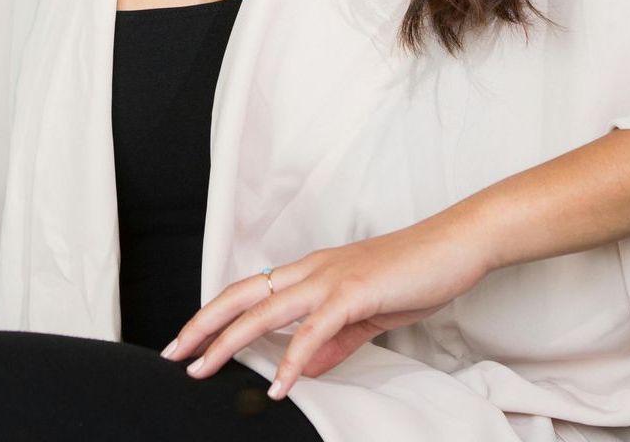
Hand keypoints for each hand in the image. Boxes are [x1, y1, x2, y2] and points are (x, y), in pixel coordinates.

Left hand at [159, 214, 490, 399]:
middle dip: (204, 325)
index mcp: (313, 271)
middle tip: (174, 354)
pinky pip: (314, 330)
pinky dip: (291, 360)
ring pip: (265, 310)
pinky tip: (277, 385)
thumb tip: (307, 368)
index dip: (216, 313)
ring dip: (229, 341)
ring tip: (204, 369)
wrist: (454, 244)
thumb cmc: (414, 273)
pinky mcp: (354, 292)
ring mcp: (330, 278)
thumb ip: (335, 340)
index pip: (251, 291)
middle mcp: (312, 269)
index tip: (191, 340)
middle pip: (243, 295)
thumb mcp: (367, 313)